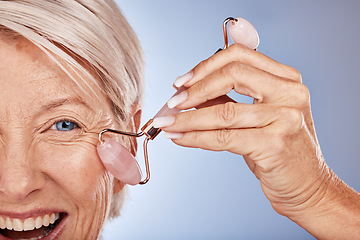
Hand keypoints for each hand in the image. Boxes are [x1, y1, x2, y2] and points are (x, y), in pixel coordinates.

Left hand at [153, 43, 359, 238]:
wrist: (307, 185)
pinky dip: (195, 137)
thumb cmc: (278, 149)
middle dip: (195, 88)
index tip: (182, 82)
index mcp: (286, 79)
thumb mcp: (256, 116)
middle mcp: (290, 92)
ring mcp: (285, 117)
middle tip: (173, 102)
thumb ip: (227, 98)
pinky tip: (179, 138)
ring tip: (166, 123)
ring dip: (187, 118)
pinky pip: (223, 137)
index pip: (239, 56)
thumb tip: (189, 91)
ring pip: (223, 111)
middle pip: (232, 74)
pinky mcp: (274, 144)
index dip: (205, 66)